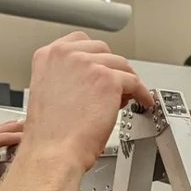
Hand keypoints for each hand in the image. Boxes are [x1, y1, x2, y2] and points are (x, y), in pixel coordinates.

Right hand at [22, 32, 152, 173]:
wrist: (54, 149)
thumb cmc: (51, 132)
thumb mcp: (49, 91)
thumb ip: (67, 77)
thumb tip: (92, 79)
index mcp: (48, 55)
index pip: (80, 41)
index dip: (96, 56)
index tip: (103, 66)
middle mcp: (67, 55)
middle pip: (103, 50)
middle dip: (112, 68)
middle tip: (116, 86)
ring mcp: (89, 65)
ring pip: (120, 65)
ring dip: (126, 81)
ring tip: (126, 97)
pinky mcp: (109, 79)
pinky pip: (134, 82)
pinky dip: (141, 93)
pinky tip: (142, 101)